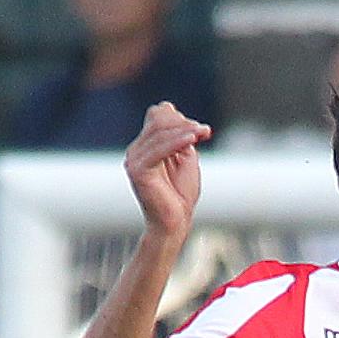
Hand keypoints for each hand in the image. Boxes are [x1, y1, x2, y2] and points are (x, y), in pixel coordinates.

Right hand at [125, 102, 209, 236]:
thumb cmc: (180, 194)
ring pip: (160, 131)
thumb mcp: (185, 158)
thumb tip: (179, 114)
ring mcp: (134, 159)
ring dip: (185, 131)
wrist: (175, 223)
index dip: (180, 118)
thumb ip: (181, 137)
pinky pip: (158, 149)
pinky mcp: (137, 170)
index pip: (159, 115)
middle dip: (184, 123)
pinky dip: (176, 142)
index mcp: (146, 146)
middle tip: (204, 132)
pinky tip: (192, 139)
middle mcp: (136, 150)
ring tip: (202, 133)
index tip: (202, 132)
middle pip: (159, 119)